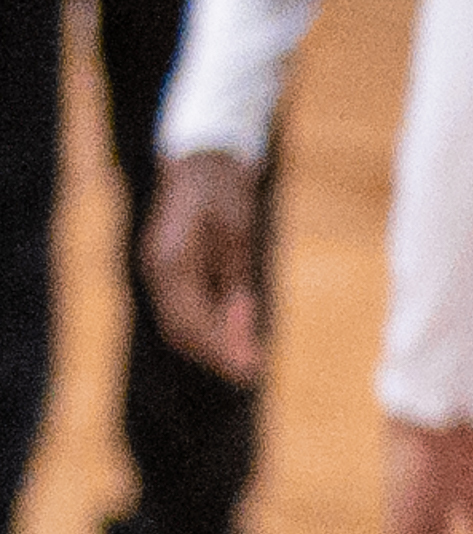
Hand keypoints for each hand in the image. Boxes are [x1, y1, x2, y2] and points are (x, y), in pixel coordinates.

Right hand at [138, 152, 263, 378]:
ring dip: (213, 344)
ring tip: (249, 358)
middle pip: (181, 330)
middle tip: (254, 371)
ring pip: (179, 324)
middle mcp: (157, 269)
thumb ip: (236, 281)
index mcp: (171, 262)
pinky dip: (209, 326)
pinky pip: (183, 309)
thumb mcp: (239, 236)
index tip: (251, 370)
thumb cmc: (224, 194)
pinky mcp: (168, 270)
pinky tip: (237, 331)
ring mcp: (158, 270)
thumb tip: (243, 327)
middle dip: (217, 354)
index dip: (221, 350)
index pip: (190, 322)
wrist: (201, 162)